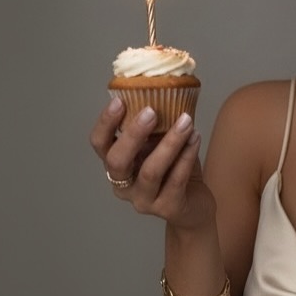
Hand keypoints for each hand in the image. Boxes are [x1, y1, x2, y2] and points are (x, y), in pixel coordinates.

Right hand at [90, 98, 214, 231]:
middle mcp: (123, 185)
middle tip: (151, 111)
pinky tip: (196, 138)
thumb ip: (157, 125)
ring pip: (150, 171)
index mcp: (117, 165)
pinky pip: (176, 180)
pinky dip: (187, 156)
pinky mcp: (167, 209)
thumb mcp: (161, 144)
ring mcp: (143, 200)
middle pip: (117, 161)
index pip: (99, 144)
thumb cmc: (174, 170)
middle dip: (133, 134)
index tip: (119, 100)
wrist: (195, 206)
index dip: (106, 123)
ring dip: (169, 143)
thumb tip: (165, 87)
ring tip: (186, 121)